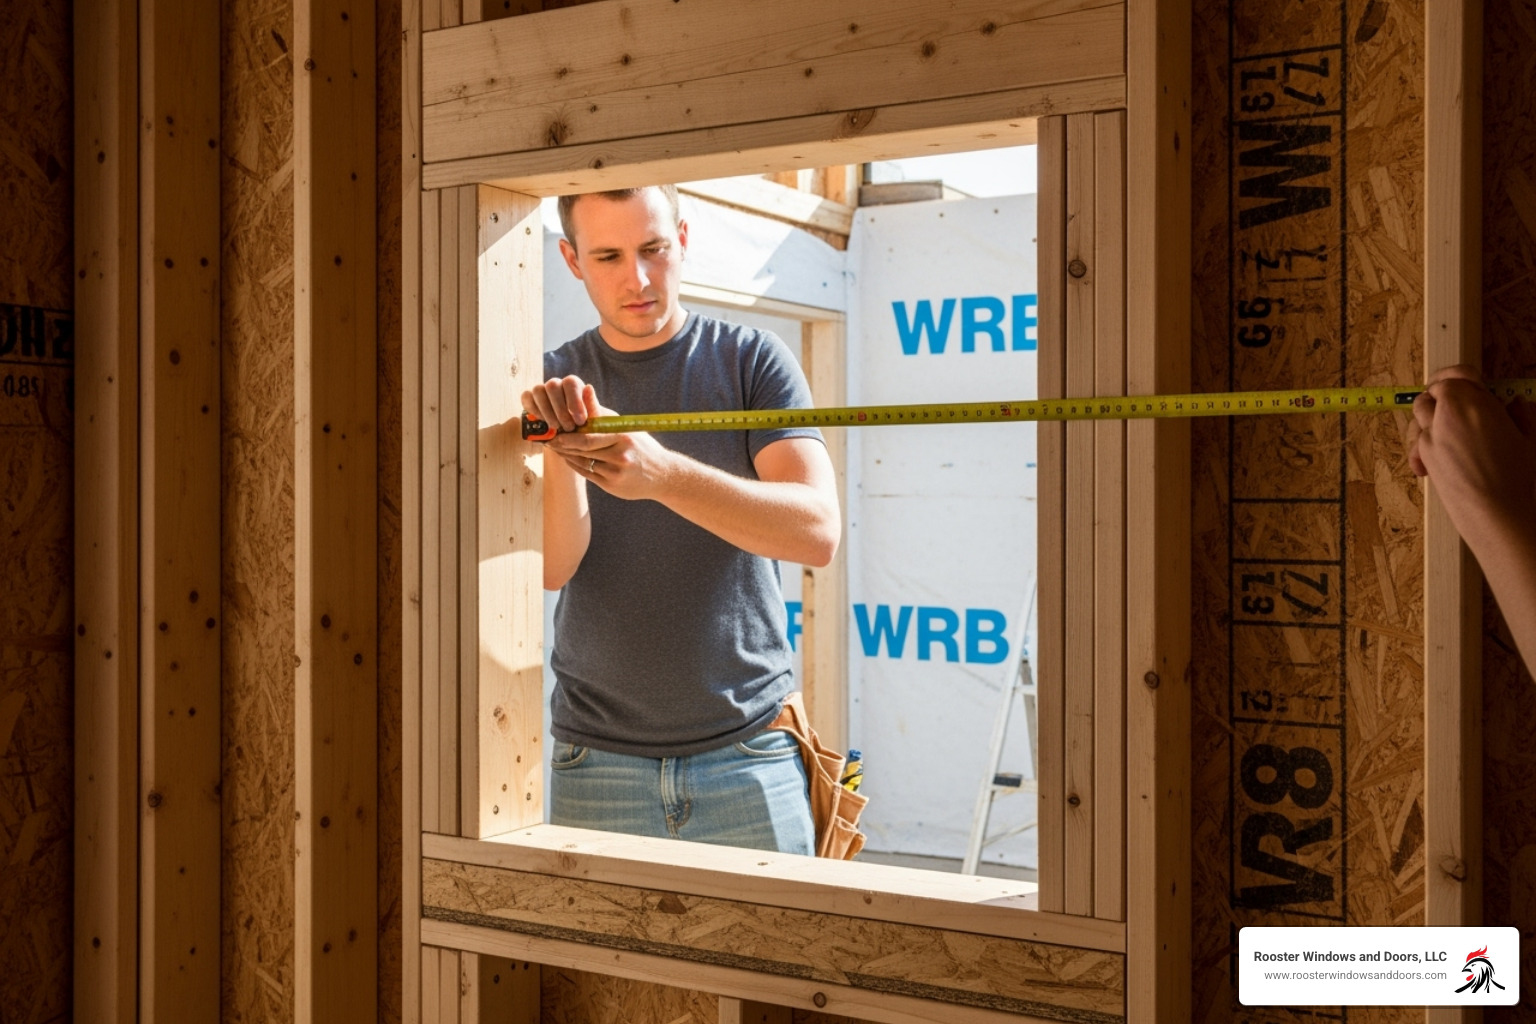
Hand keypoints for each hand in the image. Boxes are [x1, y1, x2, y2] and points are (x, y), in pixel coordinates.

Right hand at [521, 374, 598, 433]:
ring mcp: (541, 390)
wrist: (572, 431)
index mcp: (573, 384)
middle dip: (561, 410)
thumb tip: (588, 387)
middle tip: (569, 428)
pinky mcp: (530, 398)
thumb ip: (592, 404)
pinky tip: (544, 422)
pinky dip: (534, 410)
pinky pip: (526, 397)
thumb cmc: (584, 423)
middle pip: (552, 386)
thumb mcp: (593, 417)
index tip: (580, 421)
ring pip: (538, 390)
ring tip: (557, 428)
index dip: (574, 402)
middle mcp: (556, 383)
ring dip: (547, 412)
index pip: (570, 382)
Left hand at [545, 407, 677, 501]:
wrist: (662, 474)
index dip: (568, 434)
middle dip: (563, 445)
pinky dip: (575, 465)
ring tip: (556, 448)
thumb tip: (586, 388)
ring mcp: (615, 473)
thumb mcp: (625, 426)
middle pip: (582, 450)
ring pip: (582, 462)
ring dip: (566, 455)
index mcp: (623, 437)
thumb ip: (602, 412)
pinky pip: (587, 474)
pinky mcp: (611, 485)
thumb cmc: (641, 446)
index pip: (588, 436)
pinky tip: (569, 458)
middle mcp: (620, 456)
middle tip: (550, 440)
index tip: (555, 428)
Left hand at [1409, 364, 1535, 534]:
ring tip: (1448, 427)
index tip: (1471, 381)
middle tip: (1458, 405)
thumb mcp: (1528, 438)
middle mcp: (1447, 416)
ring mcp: (1431, 436)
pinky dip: (1422, 442)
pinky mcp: (1423, 457)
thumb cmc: (1519, 476)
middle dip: (1442, 396)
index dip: (1460, 376)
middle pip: (1431, 393)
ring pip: (1418, 414)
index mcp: (1474, 403)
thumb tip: (1516, 403)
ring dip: (1430, 416)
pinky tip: (1434, 453)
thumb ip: (1519, 415)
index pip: (1455, 376)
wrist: (1499, 512)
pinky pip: (1416, 441)